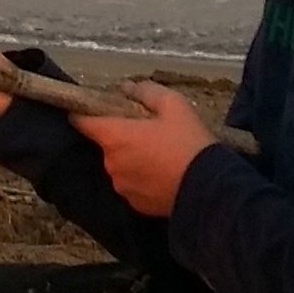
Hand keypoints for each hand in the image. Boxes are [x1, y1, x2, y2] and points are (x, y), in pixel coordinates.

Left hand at [72, 80, 217, 217]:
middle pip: (108, 143)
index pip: (82, 121)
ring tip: (161, 154)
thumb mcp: (174, 105)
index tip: (96, 107)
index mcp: (114, 137)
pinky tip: (164, 174)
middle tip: (148, 131)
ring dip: (133, 158)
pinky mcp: (136, 204)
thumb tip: (127, 88)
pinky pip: (132, 184)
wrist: (211, 190)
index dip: (85, 112)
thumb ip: (146, 92)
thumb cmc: (189, 142)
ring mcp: (122, 187)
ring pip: (121, 165)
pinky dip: (142, 178)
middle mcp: (111, 164)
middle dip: (122, 136)